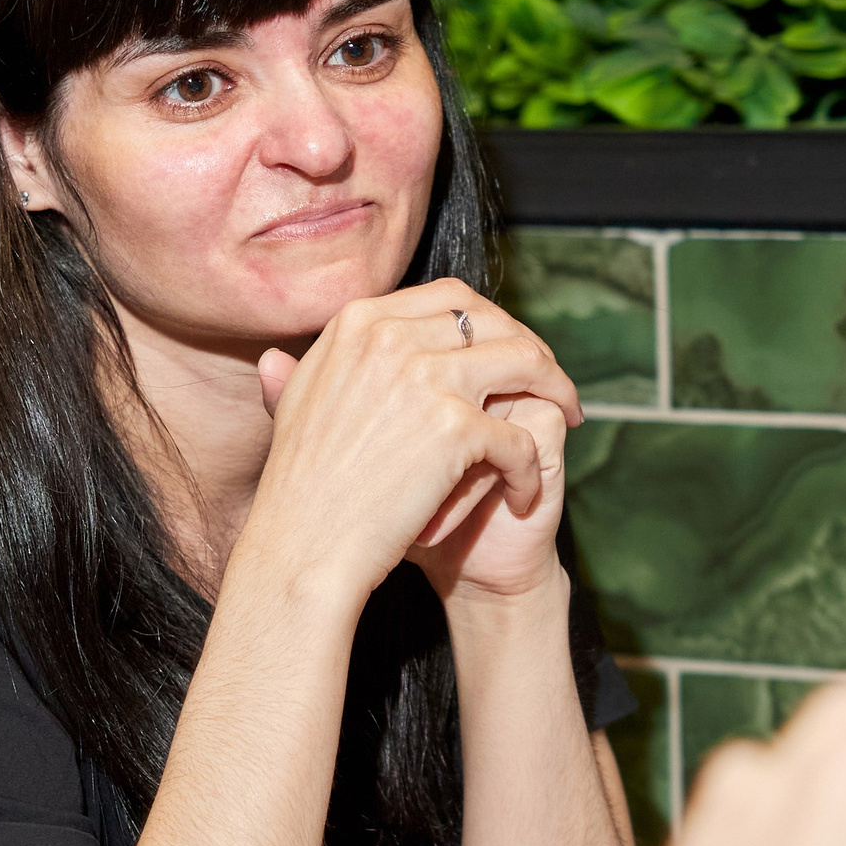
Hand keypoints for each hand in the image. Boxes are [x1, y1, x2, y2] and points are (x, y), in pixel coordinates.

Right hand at [247, 280, 582, 613]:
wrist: (301, 547)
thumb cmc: (298, 489)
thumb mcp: (292, 410)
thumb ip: (303, 372)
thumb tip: (279, 356)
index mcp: (357, 323)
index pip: (447, 298)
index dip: (488, 322)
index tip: (505, 351)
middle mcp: (391, 337)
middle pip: (491, 322)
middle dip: (530, 347)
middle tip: (549, 381)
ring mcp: (425, 379)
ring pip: (525, 362)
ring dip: (555, 388)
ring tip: (566, 416)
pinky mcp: (454, 429)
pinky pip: (519, 438)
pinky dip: (530, 468)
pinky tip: (524, 492)